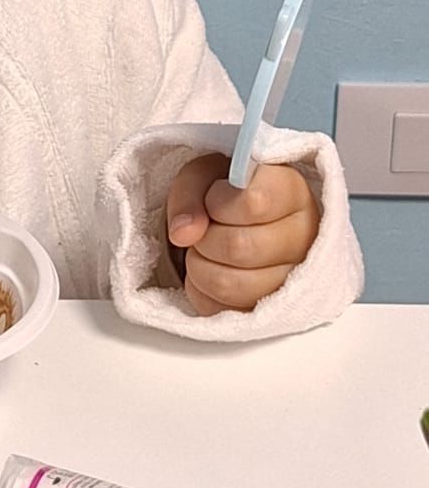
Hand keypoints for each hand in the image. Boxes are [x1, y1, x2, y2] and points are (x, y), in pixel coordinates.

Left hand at [165, 154, 319, 315]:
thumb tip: (183, 234)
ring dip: (199, 265)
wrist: (232, 222)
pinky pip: (223, 310)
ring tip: (205, 249)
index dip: (217, 202)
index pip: (254, 202)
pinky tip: (211, 270)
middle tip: (203, 228)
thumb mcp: (202, 175)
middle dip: (204, 237)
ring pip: (229, 284)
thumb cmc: (223, 192)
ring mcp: (293, 280)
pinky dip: (201, 291)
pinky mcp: (272, 313)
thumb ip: (190, 194)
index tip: (213, 197)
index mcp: (292, 192)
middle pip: (239, 247)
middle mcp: (304, 237)